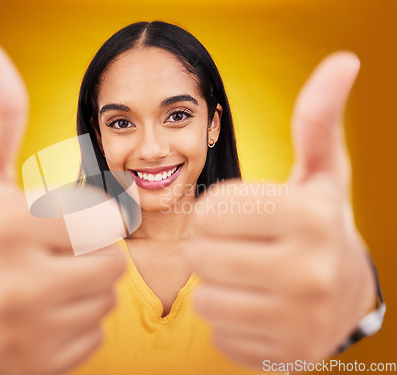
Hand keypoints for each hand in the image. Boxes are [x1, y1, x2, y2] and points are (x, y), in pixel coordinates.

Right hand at [0, 39, 124, 374]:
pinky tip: (40, 318)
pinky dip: (75, 328)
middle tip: (54, 257)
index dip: (87, 222)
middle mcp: (17, 286)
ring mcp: (26, 334)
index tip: (58, 226)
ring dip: (85, 292)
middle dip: (91, 257)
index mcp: (10, 229)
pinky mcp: (35, 367)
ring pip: (103, 304)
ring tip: (45, 285)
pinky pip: (91, 339)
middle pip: (111, 266)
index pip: (105, 223)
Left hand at [185, 52, 375, 367]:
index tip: (234, 215)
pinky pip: (221, 335)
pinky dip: (230, 319)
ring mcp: (300, 321)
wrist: (346, 293)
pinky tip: (257, 306)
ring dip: (217, 284)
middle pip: (202, 256)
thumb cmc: (318, 224)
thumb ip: (317, 121)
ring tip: (246, 276)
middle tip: (237, 247)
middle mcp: (310, 271)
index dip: (214, 211)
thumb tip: (342, 61)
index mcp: (309, 216)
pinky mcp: (286, 354)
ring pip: (207, 299)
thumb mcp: (320, 173)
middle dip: (210, 248)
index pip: (212, 210)